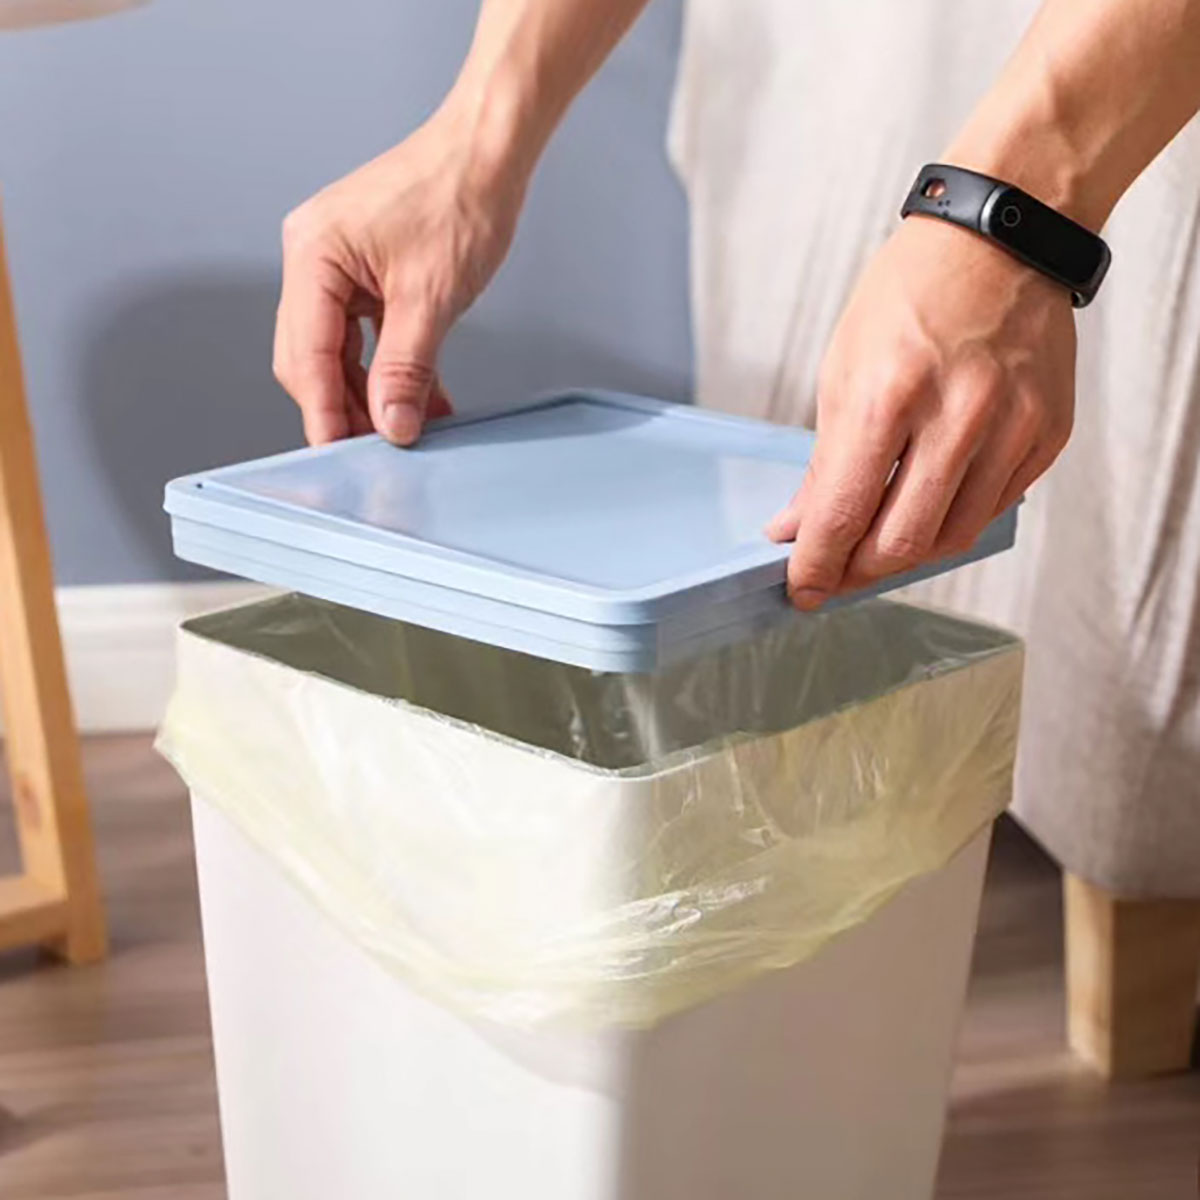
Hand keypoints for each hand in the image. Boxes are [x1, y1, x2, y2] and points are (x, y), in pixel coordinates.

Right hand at [273, 101, 526, 445]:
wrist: (488, 150)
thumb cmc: (459, 194)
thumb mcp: (431, 298)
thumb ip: (405, 368)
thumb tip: (390, 422)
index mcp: (313, 255)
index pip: (306, 355)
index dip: (324, 412)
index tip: (342, 455)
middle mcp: (314, 257)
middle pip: (313, 357)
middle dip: (344, 407)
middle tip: (377, 450)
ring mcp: (338, 264)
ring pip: (340, 351)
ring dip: (371, 392)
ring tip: (405, 427)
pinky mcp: (365, 270)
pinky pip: (366, 334)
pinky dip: (389, 366)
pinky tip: (418, 396)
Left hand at [767, 216, 1075, 608]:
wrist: (999, 240)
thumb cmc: (910, 296)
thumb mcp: (842, 370)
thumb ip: (824, 461)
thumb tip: (799, 529)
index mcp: (888, 396)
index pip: (843, 515)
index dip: (816, 567)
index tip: (800, 589)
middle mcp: (957, 415)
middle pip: (901, 543)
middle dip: (856, 572)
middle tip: (833, 573)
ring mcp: (1012, 426)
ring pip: (952, 538)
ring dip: (905, 554)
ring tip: (875, 543)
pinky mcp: (1049, 433)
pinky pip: (995, 508)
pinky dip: (953, 519)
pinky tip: (929, 504)